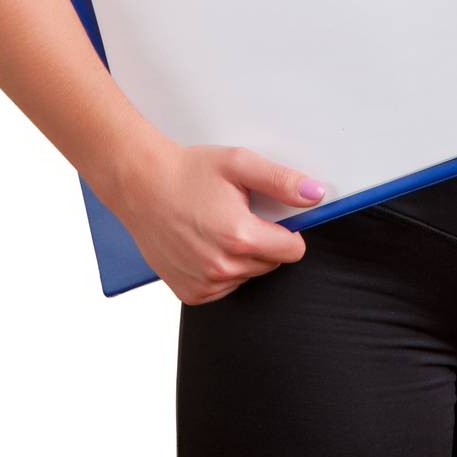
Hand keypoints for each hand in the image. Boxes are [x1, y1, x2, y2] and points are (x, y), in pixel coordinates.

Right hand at [112, 142, 328, 305]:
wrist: (141, 185)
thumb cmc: (187, 172)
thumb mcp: (239, 164)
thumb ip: (281, 180)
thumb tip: (315, 194)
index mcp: (240, 236)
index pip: (293, 250)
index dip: (289, 230)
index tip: (273, 217)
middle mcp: (223, 267)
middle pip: (271, 263)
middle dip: (263, 241)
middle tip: (237, 214)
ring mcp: (205, 284)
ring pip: (248, 276)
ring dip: (242, 256)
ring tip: (216, 226)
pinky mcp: (190, 293)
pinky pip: (224, 287)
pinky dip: (221, 269)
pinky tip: (204, 244)